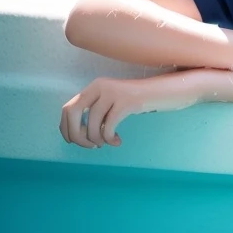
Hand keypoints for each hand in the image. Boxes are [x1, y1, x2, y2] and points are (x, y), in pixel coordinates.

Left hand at [59, 74, 201, 148]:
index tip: (74, 141)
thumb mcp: (113, 102)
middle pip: (73, 114)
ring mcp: (114, 93)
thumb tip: (78, 132)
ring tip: (105, 143)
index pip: (68, 108)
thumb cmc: (138, 100)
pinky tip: (117, 141)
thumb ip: (96, 111)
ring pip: (92, 123)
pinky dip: (109, 137)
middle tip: (89, 146)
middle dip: (77, 135)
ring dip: (96, 139)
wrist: (165, 91)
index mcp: (94, 86)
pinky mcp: (128, 102)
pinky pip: (109, 126)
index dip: (66, 128)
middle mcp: (100, 86)